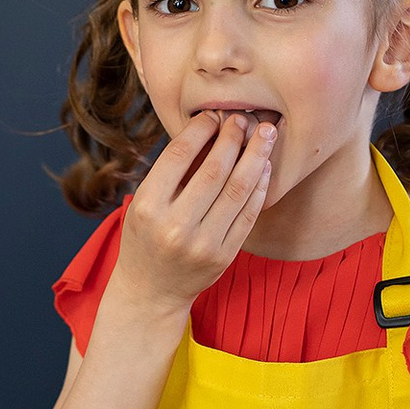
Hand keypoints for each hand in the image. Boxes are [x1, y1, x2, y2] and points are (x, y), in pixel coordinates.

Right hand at [114, 111, 275, 316]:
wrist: (150, 293)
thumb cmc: (144, 240)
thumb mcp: (143, 206)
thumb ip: (171, 174)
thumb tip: (209, 130)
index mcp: (147, 207)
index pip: (178, 156)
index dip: (201, 130)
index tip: (215, 115)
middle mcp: (173, 225)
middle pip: (213, 169)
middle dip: (233, 137)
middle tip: (246, 118)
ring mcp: (202, 243)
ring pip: (237, 189)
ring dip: (256, 156)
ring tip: (266, 133)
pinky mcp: (223, 256)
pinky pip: (248, 214)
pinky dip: (260, 187)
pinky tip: (265, 167)